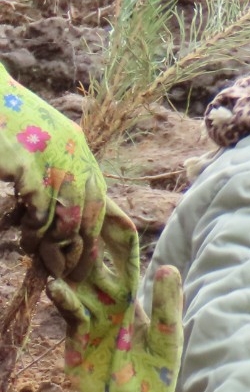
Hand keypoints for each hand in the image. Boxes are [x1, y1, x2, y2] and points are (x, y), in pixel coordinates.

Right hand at [0, 62, 107, 279]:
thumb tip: (54, 215)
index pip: (98, 200)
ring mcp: (50, 154)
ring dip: (50, 240)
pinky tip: (22, 234)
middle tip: (65, 271)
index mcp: (78, 147)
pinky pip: (37, 203)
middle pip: (89, 212)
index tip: (84, 262)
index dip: (92, 235)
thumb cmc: (2, 120)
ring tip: (33, 250)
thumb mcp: (38, 144)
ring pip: (65, 213)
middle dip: (78, 248)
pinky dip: (32, 224)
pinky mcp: (23, 159)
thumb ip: (52, 173)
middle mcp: (72, 150)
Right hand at [46, 208, 183, 391]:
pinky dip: (64, 300)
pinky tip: (58, 287)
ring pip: (76, 287)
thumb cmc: (158, 378)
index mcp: (135, 300)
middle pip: (94, 268)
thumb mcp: (167, 339)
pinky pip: (70, 315)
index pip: (123, 260)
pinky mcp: (76, 342)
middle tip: (71, 215)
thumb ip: (167, 305)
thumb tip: (168, 266)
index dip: (115, 235)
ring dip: (67, 268)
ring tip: (57, 247)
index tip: (106, 205)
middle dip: (83, 244)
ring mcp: (91, 323)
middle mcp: (110, 306)